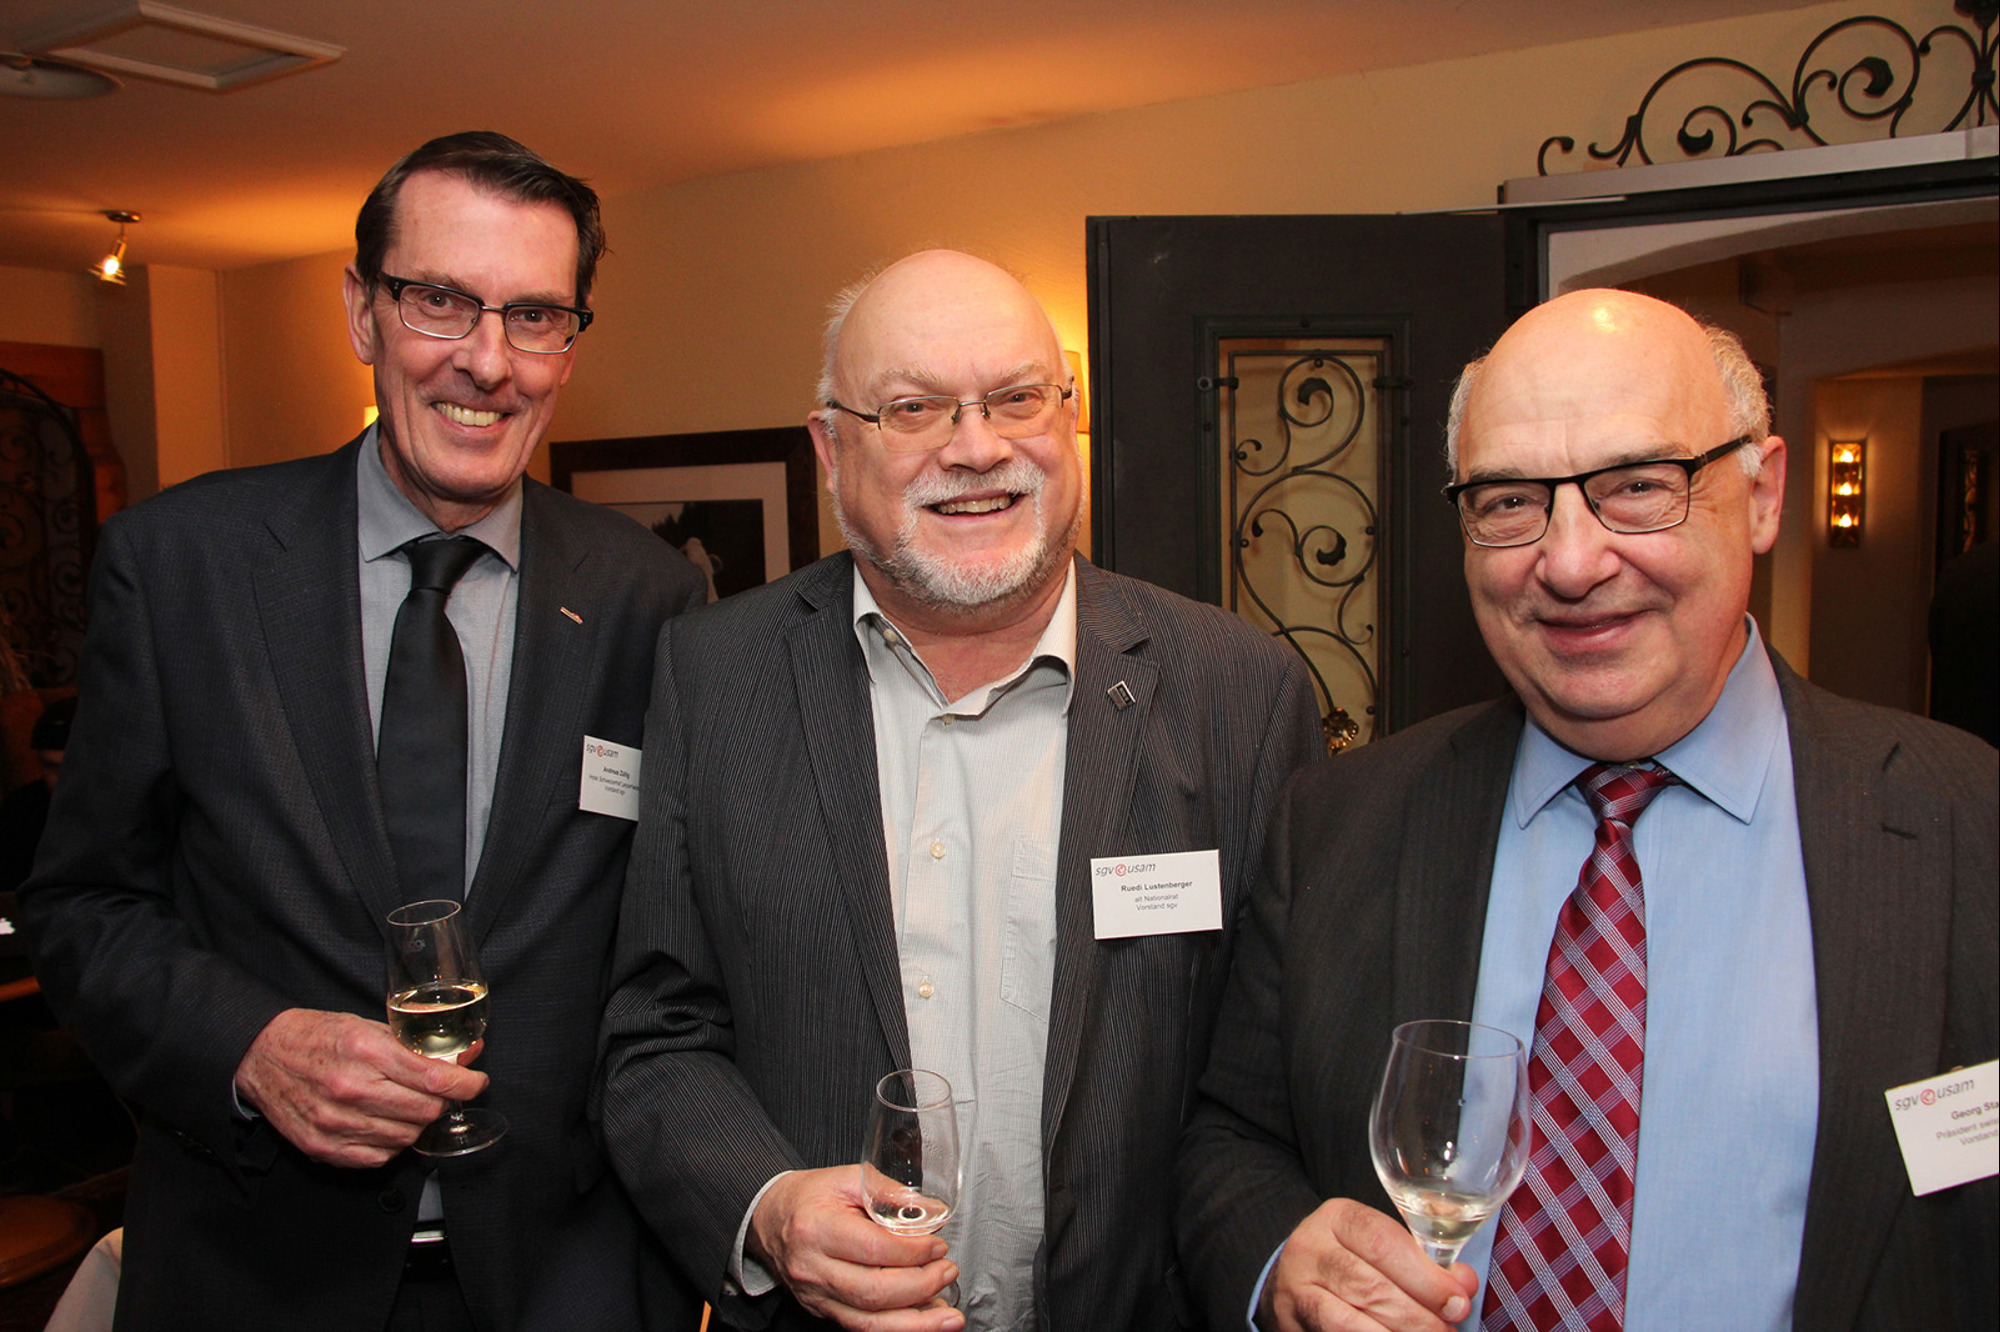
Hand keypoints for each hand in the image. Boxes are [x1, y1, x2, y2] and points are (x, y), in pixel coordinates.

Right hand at [234, 1007, 487, 1167]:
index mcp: (366, 1052)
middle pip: (425, 1111)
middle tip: (438, 1092)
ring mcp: (336, 1123)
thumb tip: (466, 1055)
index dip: (465, 1084)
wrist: (263, 1056)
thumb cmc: (318, 1037)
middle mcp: (352, 1090)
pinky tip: (384, 1123)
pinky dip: (391, 1143)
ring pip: (406, 1137)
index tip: (477, 1083)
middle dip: (441, 1102)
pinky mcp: (324, 1148)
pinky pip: (379, 1157)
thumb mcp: (368, 1027)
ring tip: (406, 1105)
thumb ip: (415, 1045)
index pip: (433, 1078)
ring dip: (416, 1123)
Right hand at [748, 1165, 963, 1331]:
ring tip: (949, 1317)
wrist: (770, 1219)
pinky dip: (897, 1328)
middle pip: (873, 1292)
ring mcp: (816, 1296)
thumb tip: (932, 1210)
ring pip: (869, 1322)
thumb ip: (889, 1193)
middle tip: (947, 1271)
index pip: (872, 1248)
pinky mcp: (823, 1311)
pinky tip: (924, 1322)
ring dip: (916, 1323)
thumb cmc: (809, 1197)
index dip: (912, 1251)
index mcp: (817, 1228)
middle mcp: (813, 1268)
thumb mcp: (846, 1178)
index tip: (937, 1245)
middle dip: (920, 1286)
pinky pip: (863, 1329)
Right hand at [1261, 1198, 1478, 1331]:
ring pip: (1350, 1319)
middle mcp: (1311, 1247)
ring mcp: (1296, 1286)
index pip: (1382, 1242)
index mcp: (1338, 1218)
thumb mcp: (1379, 1246)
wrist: (1293, 1277)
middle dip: (1418, 1315)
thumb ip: (1422, 1261)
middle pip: (1369, 1285)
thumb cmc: (1351, 1260)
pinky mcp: (1290, 1320)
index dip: (1425, 1276)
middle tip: (1447, 1329)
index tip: (1458, 1300)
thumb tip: (1463, 1285)